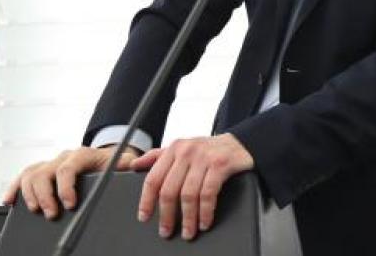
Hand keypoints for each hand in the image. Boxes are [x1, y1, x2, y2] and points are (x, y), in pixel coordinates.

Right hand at [2, 145, 140, 219]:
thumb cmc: (116, 162)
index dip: (65, 187)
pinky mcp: (42, 172)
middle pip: (45, 172)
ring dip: (30, 194)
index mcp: (83, 155)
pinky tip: (10, 201)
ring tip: (36, 211)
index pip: (68, 168)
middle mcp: (64, 157)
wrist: (109, 157)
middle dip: (46, 195)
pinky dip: (14, 188)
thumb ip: (129, 164)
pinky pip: (23, 177)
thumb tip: (136, 166)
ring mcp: (51, 164)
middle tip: (51, 214)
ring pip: (31, 174)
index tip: (69, 204)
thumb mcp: (125, 162)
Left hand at [131, 133, 253, 239]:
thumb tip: (134, 164)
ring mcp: (204, 157)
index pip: (153, 178)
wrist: (241, 144)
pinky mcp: (220, 164)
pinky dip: (205, 212)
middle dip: (167, 215)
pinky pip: (208, 194)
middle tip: (166, 231)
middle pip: (169, 190)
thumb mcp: (183, 148)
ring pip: (188, 195)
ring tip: (188, 231)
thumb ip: (158, 156)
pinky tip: (204, 222)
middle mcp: (187, 151)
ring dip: (188, 218)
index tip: (144, 217)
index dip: (146, 201)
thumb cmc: (209, 150)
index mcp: (174, 148)